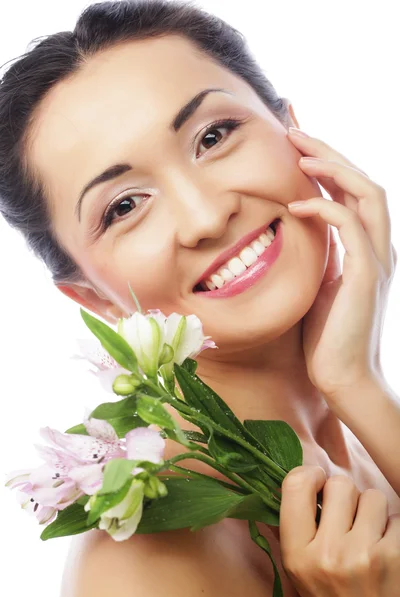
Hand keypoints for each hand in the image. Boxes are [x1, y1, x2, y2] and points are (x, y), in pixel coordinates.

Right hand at [279, 465, 399, 596]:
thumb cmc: (330, 596)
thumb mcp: (298, 570)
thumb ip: (290, 528)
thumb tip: (288, 483)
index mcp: (297, 554)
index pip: (295, 486)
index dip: (310, 474)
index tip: (318, 483)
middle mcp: (327, 554)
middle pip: (340, 484)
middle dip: (346, 496)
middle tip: (347, 515)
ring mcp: (362, 555)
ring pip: (372, 496)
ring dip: (372, 511)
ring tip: (368, 534)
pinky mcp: (394, 558)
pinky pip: (396, 518)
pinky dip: (394, 530)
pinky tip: (386, 549)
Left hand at [287, 128, 396, 400]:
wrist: (343, 377)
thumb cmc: (326, 335)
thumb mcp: (321, 283)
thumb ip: (322, 254)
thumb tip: (301, 228)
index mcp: (366, 248)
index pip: (352, 193)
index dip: (329, 164)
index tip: (297, 143)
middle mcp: (378, 247)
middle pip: (363, 182)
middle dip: (330, 152)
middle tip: (294, 130)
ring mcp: (377, 259)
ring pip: (367, 193)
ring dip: (333, 167)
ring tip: (298, 150)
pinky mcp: (367, 274)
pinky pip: (350, 225)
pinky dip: (324, 207)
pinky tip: (295, 203)